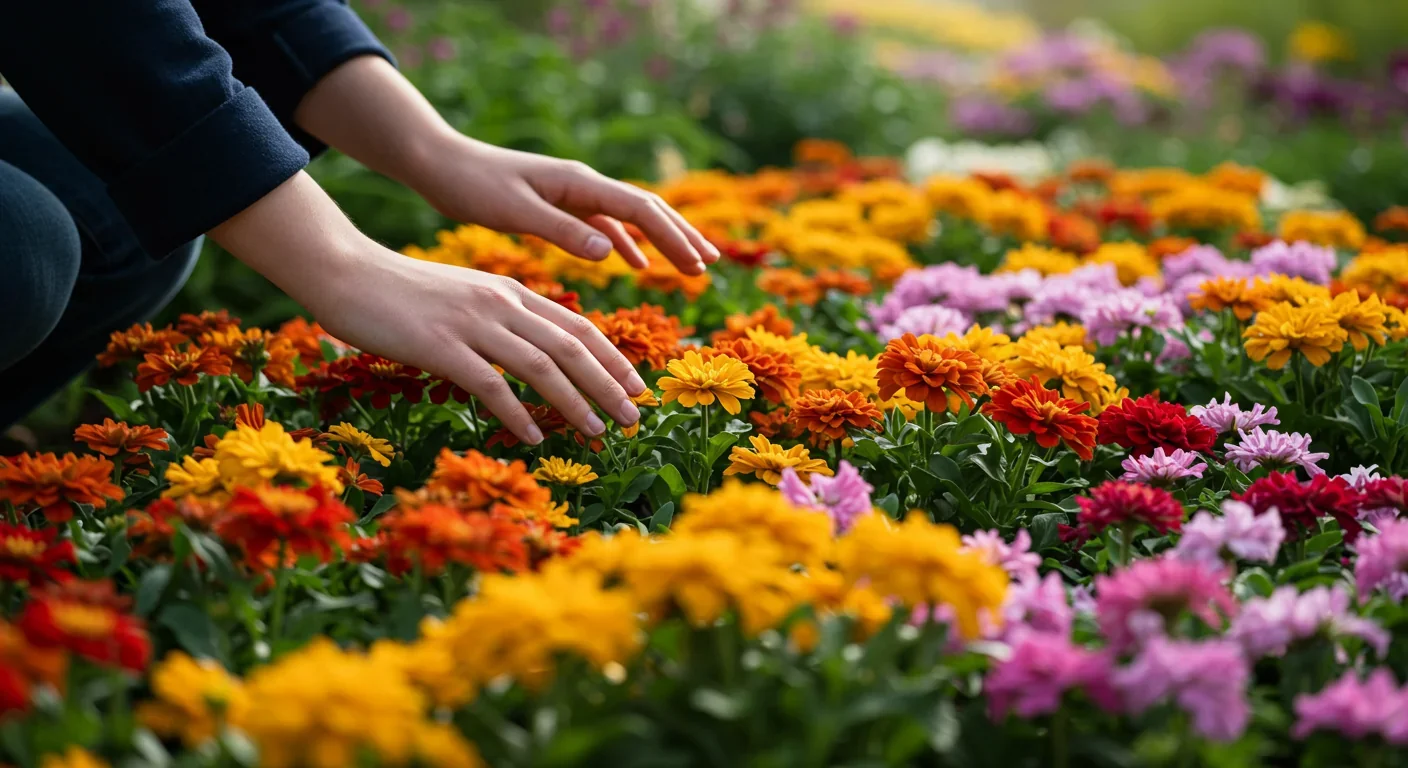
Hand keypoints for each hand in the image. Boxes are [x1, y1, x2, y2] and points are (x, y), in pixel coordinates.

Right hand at [315, 245, 645, 444]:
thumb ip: (499, 321)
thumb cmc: (401, 294)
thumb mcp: (464, 299)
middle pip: (572, 346)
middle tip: (635, 416)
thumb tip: (530, 355)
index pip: (577, 326)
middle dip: (609, 384)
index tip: (637, 386)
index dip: (612, 358)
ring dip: (576, 402)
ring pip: (542, 365)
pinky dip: (518, 413)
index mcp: (510, 292)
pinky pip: (491, 384)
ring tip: (598, 432)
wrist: (346, 272)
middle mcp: (501, 304)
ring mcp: (472, 324)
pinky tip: (535, 437)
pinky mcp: (441, 346)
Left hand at [410, 135, 720, 274]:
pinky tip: (634, 264)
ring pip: (630, 218)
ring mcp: (573, 195)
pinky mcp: (558, 206)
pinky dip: (625, 243)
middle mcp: (584, 184)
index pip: (641, 209)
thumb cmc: (472, 186)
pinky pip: (604, 225)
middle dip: (681, 236)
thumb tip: (611, 253)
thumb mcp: (516, 212)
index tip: (698, 263)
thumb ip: (563, 232)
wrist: (439, 165)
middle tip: (711, 264)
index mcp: (579, 183)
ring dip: (661, 240)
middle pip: (647, 209)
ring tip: (688, 266)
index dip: (674, 237)